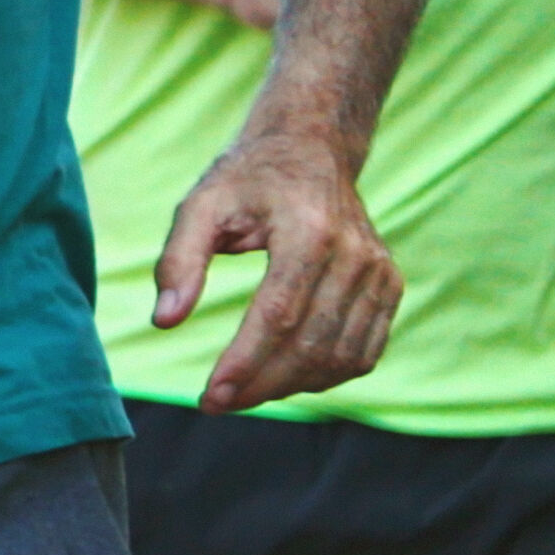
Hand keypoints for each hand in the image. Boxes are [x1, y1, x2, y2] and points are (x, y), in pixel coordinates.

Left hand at [156, 127, 398, 410]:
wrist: (310, 151)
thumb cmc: (247, 179)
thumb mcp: (200, 205)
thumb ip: (179, 260)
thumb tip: (164, 321)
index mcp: (309, 232)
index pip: (279, 315)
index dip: (245, 362)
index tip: (210, 396)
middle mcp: (355, 255)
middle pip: (312, 343)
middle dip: (261, 384)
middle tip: (217, 403)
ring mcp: (380, 272)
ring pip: (341, 356)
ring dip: (291, 386)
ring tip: (244, 392)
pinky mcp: (390, 286)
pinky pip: (365, 352)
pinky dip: (327, 376)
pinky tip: (285, 377)